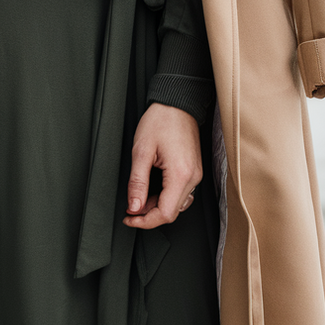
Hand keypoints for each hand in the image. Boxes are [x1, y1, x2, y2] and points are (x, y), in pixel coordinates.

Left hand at [123, 103, 201, 229]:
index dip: (144, 221)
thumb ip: (137, 183)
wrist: (177, 103)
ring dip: (157, 207)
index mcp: (181, 175)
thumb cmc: (160, 121)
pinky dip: (165, 197)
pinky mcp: (194, 171)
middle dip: (149, 215)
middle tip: (130, 209)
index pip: (165, 213)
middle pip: (172, 212)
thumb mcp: (141, 152)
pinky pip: (181, 193)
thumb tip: (134, 206)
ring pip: (177, 205)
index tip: (129, 217)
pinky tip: (152, 190)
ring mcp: (196, 175)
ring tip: (139, 198)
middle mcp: (193, 178)